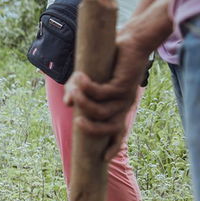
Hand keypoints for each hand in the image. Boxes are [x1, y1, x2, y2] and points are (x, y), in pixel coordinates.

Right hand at [62, 37, 146, 157]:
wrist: (133, 41)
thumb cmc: (110, 61)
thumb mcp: (88, 80)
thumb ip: (76, 92)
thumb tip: (67, 103)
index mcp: (119, 108)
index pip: (118, 132)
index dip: (113, 147)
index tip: (105, 160)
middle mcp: (124, 105)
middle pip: (111, 128)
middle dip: (92, 129)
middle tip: (77, 122)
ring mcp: (125, 96)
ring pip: (101, 110)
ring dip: (83, 102)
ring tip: (72, 89)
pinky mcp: (123, 84)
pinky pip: (100, 92)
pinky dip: (85, 87)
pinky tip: (78, 77)